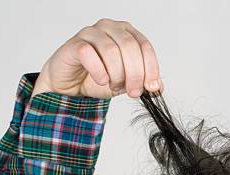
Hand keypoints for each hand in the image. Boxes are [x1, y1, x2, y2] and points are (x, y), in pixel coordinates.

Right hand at [30, 18, 163, 99]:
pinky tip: (101, 80)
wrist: (71, 86)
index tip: (150, 88)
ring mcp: (91, 33)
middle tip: (132, 92)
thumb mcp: (126, 83)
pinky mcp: (75, 44)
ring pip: (111, 50)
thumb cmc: (98, 79)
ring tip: (113, 86)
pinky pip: (89, 53)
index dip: (150, 68)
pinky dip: (98, 71)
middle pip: (130, 47)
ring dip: (116, 74)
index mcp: (126, 33)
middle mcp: (110, 28)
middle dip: (134, 74)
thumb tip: (159, 87)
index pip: (145, 46)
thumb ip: (143, 82)